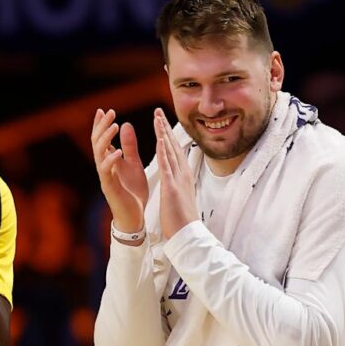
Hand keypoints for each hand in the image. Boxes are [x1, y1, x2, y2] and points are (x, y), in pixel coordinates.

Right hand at [91, 109, 147, 243]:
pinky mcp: (109, 188)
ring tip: (114, 126)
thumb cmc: (133, 192)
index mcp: (109, 161)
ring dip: (105, 139)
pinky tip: (118, 151)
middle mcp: (104, 167)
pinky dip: (111, 160)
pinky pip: (106, 172)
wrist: (135, 217)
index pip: (101, 139)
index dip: (101, 125)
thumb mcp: (134, 164)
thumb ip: (130, 146)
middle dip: (102, 127)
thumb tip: (125, 124)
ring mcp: (105, 177)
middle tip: (110, 112)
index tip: (104, 110)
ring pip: (99, 154)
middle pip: (97, 143)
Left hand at [153, 108, 198, 238]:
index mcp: (183, 175)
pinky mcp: (172, 187)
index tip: (161, 121)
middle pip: (173, 145)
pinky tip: (159, 139)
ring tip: (157, 117)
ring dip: (163, 133)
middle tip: (158, 111)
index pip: (175, 150)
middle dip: (165, 127)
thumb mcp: (180, 195)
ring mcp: (178, 179)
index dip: (168, 135)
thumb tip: (177, 177)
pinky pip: (167, 166)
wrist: (187, 233)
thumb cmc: (182, 217)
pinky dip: (163, 151)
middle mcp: (182, 173)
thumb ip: (179, 183)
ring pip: (170, 151)